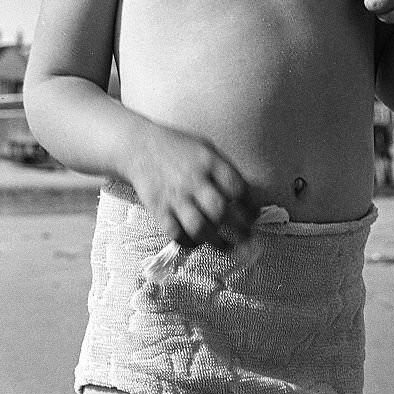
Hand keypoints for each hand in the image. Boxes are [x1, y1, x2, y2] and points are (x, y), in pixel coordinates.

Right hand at [128, 124, 257, 251]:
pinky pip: (177, 234)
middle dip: (239, 228)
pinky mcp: (159, 210)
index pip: (237, 188)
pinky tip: (199, 242)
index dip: (250, 205)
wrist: (139, 147)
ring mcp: (175, 196)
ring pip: (200, 227)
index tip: (254, 214)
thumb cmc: (178, 148)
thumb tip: (245, 196)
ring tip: (229, 246)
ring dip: (218, 242)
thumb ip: (224, 170)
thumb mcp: (205, 148)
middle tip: (248, 236)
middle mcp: (193, 180)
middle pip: (221, 210)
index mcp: (209, 162)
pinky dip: (190, 242)